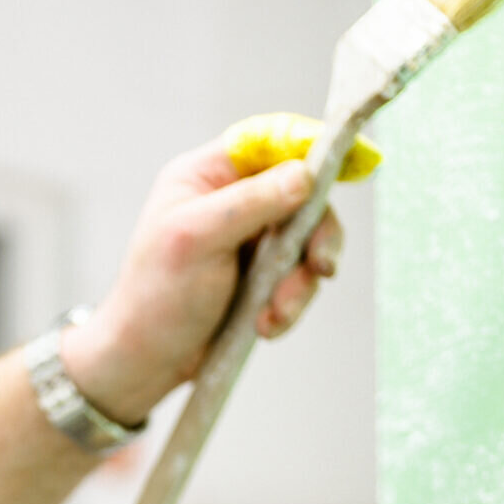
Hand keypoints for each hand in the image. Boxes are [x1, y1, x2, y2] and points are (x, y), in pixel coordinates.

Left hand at [58, 139, 346, 426]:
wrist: (145, 362)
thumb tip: (304, 174)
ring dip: (300, 282)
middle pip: (303, 194)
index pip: (271, 140)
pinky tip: (266, 326)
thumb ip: (252, 202)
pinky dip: (290, 304)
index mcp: (207, 174)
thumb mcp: (198, 239)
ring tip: (275, 314)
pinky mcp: (261, 275)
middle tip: (320, 268)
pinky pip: (299, 277)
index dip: (314, 148)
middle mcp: (231, 199)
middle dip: (314, 237)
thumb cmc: (155, 296)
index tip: (358, 162)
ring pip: (307, 240)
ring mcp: (249, 237)